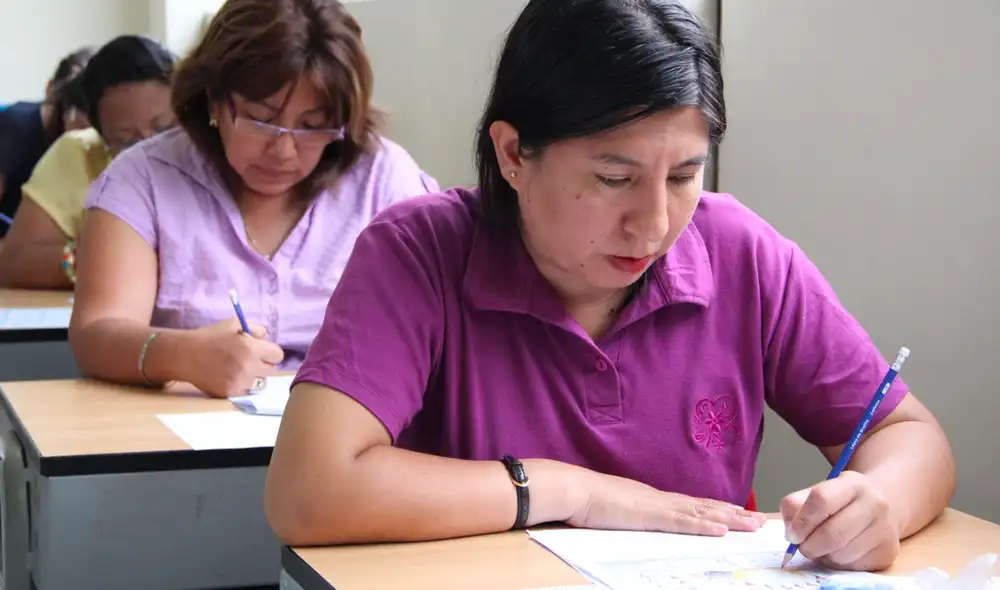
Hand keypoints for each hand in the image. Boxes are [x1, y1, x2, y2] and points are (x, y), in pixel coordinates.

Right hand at [181, 318, 284, 397]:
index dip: (270, 352)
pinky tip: (229, 375)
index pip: (278, 355)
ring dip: (254, 376)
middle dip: (264, 364)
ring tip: (239, 368)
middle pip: (272, 371)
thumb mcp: (234, 324)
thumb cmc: (210, 337)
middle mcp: (248, 367)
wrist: (185, 355)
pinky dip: (241, 384)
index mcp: (251, 348)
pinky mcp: (229, 393)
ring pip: (259, 383)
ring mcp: (239, 382)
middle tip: (251, 360)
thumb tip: (266, 337)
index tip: (263, 351)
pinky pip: (245, 391)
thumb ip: (255, 328)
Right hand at [568, 470, 766, 535]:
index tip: (738, 513)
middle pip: (705, 507)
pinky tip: (721, 530)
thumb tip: (636, 517)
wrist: (574, 489)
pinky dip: (703, 526)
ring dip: (730, 520)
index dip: (718, 509)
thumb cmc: (587, 499)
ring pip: (701, 514)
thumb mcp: (616, 507)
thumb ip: (631, 512)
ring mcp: (657, 507)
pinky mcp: (650, 516)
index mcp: (653, 498)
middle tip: (759, 521)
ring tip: (753, 525)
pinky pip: (682, 523)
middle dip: (734, 514)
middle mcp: (661, 499)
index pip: (693, 505)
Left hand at [781, 470, 899, 570]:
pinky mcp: (888, 552)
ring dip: (824, 556)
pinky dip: (838, 563)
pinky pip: (852, 566)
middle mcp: (874, 504)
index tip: (792, 535)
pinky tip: (839, 551)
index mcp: (852, 483)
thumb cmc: (842, 500)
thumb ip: (796, 505)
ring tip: (823, 546)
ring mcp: (885, 529)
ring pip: (842, 554)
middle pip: (833, 533)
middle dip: (810, 546)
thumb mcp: (819, 491)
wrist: (883, 504)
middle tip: (802, 547)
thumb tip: (791, 531)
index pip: (821, 500)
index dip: (802, 521)